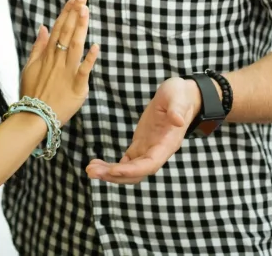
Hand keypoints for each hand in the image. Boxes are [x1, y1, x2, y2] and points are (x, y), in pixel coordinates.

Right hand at [19, 0, 98, 123]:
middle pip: (67, 31)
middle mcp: (57, 60)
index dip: (67, 11)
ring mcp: (66, 72)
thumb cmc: (32, 93)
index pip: (59, 27)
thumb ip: (38, 46)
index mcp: (48, 54)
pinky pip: (83, 71)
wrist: (33, 117)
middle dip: (75, 12)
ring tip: (86, 10)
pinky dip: (89, 59)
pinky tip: (95, 46)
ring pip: (75, 45)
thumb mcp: (29, 67)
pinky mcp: (76, 87)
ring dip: (80, 27)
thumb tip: (44, 27)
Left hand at [85, 76, 201, 183]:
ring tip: (90, 170)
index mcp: (167, 143)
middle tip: (91, 171)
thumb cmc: (180, 95)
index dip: (132, 170)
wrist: (181, 96)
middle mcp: (158, 152)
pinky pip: (126, 161)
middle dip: (114, 175)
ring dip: (110, 173)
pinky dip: (112, 166)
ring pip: (129, 170)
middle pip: (136, 172)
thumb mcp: (178, 96)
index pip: (150, 164)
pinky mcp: (141, 145)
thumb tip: (177, 119)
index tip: (113, 171)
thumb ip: (177, 108)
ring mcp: (148, 150)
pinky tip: (97, 164)